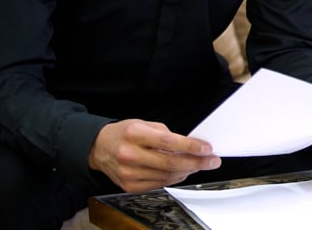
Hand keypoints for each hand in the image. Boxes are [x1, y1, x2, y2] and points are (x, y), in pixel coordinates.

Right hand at [88, 119, 219, 191]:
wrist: (98, 148)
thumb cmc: (125, 133)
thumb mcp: (144, 124)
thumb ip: (167, 135)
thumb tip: (191, 146)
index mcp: (134, 134)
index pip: (168, 142)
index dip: (191, 146)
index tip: (207, 148)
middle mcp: (129, 154)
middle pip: (170, 162)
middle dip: (196, 162)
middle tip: (212, 161)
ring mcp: (128, 173)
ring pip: (167, 175)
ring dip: (188, 171)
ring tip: (199, 165)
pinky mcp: (129, 186)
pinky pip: (159, 184)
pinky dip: (174, 178)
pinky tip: (183, 172)